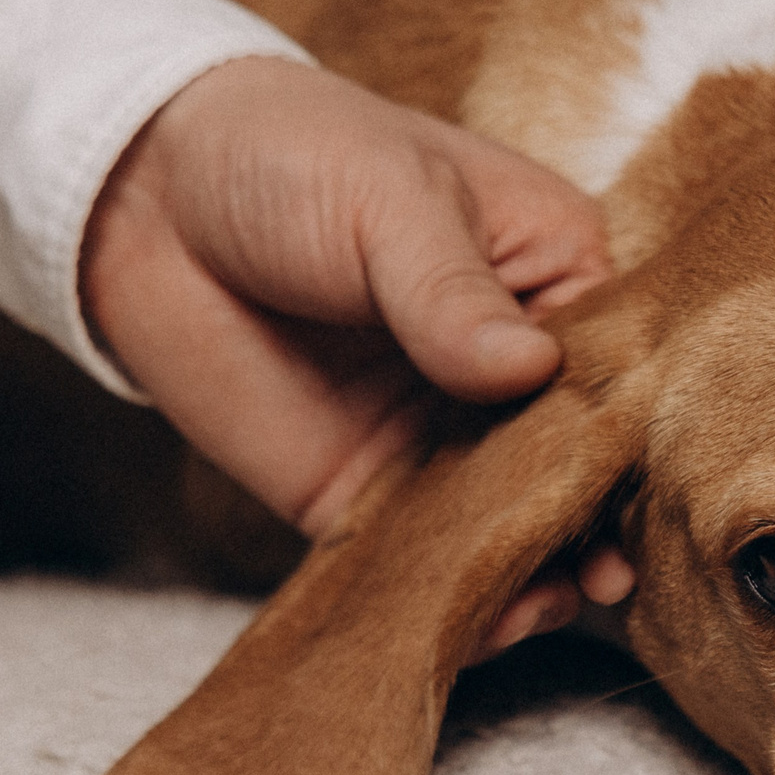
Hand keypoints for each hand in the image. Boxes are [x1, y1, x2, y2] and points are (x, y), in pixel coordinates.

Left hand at [81, 56, 633, 649]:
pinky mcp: (370, 497)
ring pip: (512, 530)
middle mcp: (513, 376)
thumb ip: (453, 293)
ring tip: (541, 604)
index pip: (615, 373)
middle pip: (576, 468)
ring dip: (533, 575)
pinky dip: (452, 601)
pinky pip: (425, 564)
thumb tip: (524, 370)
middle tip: (601, 574)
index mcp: (552, 283)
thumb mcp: (390, 199)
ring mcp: (445, 444)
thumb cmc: (292, 151)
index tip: (632, 489)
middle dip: (592, 525)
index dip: (630, 435)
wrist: (141, 190)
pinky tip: (474, 623)